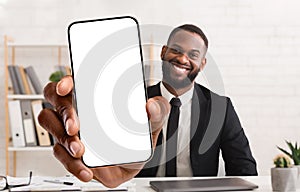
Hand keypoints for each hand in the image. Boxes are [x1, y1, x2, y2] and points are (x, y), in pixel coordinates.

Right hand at [38, 76, 168, 187]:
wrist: (135, 161)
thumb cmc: (138, 134)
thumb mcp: (154, 119)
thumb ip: (157, 110)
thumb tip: (151, 105)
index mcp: (93, 99)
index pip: (70, 85)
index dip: (63, 83)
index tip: (67, 87)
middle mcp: (79, 114)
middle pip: (55, 106)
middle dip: (63, 115)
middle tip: (76, 127)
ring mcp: (73, 134)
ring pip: (53, 131)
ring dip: (64, 141)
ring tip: (80, 150)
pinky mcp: (72, 154)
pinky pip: (62, 157)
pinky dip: (73, 165)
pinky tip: (86, 170)